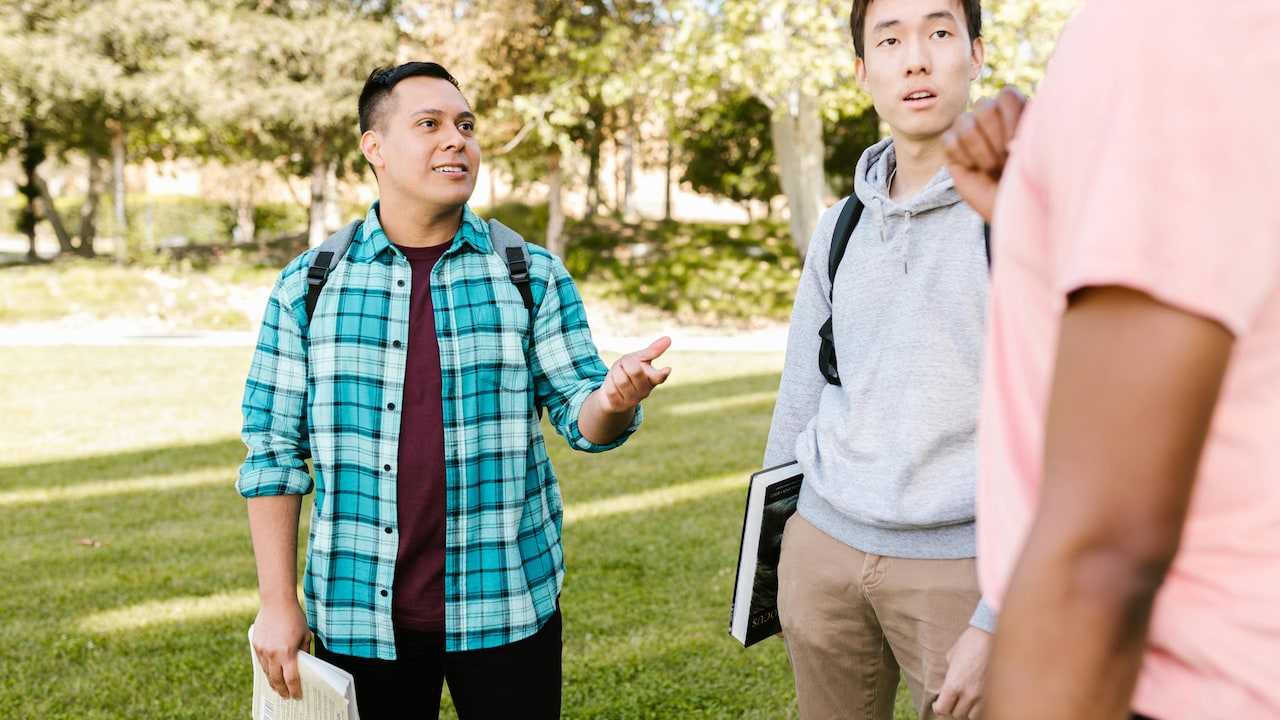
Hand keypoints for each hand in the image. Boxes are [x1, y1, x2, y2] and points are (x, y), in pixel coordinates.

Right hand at [252, 602, 311, 699]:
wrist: (276, 602)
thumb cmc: (294, 617)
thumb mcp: (305, 635)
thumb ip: (305, 652)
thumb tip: (305, 666)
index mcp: (287, 653)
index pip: (291, 679)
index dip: (295, 690)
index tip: (297, 697)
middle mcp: (273, 654)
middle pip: (277, 680)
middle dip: (282, 690)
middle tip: (287, 697)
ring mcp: (262, 650)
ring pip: (267, 673)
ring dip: (273, 682)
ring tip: (278, 688)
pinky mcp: (256, 645)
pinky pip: (261, 663)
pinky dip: (267, 670)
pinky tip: (271, 674)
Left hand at [596, 336, 672, 413]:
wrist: (610, 393)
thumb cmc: (626, 371)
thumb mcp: (638, 359)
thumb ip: (652, 351)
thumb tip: (668, 338)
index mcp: (652, 378)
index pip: (659, 376)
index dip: (662, 373)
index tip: (667, 369)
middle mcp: (645, 391)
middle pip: (634, 370)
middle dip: (625, 364)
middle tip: (623, 367)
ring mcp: (633, 400)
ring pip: (621, 380)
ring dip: (615, 374)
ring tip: (618, 376)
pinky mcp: (620, 406)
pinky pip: (611, 390)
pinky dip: (608, 384)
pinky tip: (612, 387)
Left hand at [932, 626, 992, 718]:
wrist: (992, 634)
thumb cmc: (970, 641)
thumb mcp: (952, 656)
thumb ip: (950, 672)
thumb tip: (950, 681)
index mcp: (954, 684)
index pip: (943, 709)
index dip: (938, 708)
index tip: (938, 704)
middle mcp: (969, 693)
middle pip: (958, 714)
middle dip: (954, 707)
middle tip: (954, 698)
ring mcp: (985, 695)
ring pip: (973, 715)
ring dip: (969, 709)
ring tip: (968, 698)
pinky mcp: (997, 693)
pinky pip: (987, 709)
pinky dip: (982, 706)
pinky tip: (980, 697)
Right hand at [943, 86, 1027, 222]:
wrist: (1016, 209)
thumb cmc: (1033, 181)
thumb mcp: (1043, 156)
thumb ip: (1031, 137)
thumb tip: (1008, 145)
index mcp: (1018, 110)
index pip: (1006, 95)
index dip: (1011, 119)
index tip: (1017, 146)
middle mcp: (993, 116)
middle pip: (983, 107)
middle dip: (995, 139)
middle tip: (1005, 161)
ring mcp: (970, 131)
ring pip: (964, 122)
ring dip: (981, 151)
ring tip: (992, 169)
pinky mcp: (953, 149)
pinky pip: (948, 140)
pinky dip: (962, 156)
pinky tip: (974, 169)